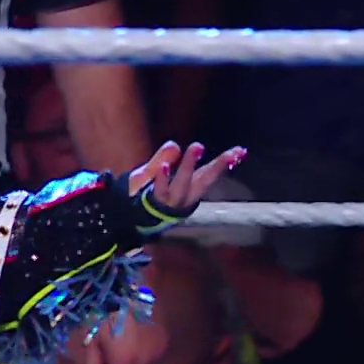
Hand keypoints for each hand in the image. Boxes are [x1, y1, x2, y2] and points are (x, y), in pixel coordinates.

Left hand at [78, 305, 169, 363]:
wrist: (124, 274)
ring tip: (116, 357)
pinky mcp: (165, 338)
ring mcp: (160, 349)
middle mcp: (149, 360)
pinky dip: (140, 362)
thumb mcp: (89, 333)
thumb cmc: (100, 301)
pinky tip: (130, 347)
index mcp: (127, 360)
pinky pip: (152, 361)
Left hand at [127, 141, 243, 212]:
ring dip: (190, 166)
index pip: (209, 174)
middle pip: (204, 180)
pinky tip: (164, 166)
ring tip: (197, 147)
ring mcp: (170, 203)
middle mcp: (183, 199)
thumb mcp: (152, 172)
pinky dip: (163, 178)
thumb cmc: (140, 195)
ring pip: (184, 185)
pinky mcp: (154, 205)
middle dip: (217, 166)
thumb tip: (175, 145)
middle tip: (231, 153)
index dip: (224, 163)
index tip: (240, 152)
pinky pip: (160, 191)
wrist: (122, 218)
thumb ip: (164, 158)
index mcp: (187, 190)